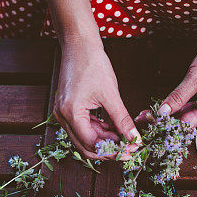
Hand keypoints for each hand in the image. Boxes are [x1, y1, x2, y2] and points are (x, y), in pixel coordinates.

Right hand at [53, 41, 140, 159]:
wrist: (79, 44)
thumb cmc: (93, 63)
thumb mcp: (111, 94)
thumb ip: (122, 120)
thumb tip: (134, 138)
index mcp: (71, 113)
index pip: (92, 144)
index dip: (112, 151)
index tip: (130, 151)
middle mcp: (62, 117)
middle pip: (86, 146)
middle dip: (108, 150)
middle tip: (129, 149)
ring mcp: (63, 113)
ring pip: (85, 138)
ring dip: (105, 140)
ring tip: (124, 136)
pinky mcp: (68, 109)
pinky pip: (84, 127)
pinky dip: (99, 130)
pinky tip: (114, 128)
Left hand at [157, 34, 196, 126]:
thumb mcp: (196, 77)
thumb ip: (179, 96)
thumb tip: (163, 111)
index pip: (186, 123)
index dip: (166, 123)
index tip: (149, 121)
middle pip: (187, 119)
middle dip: (166, 118)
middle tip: (145, 116)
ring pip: (188, 111)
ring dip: (172, 111)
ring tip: (151, 112)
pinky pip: (193, 102)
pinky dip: (180, 102)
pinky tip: (167, 103)